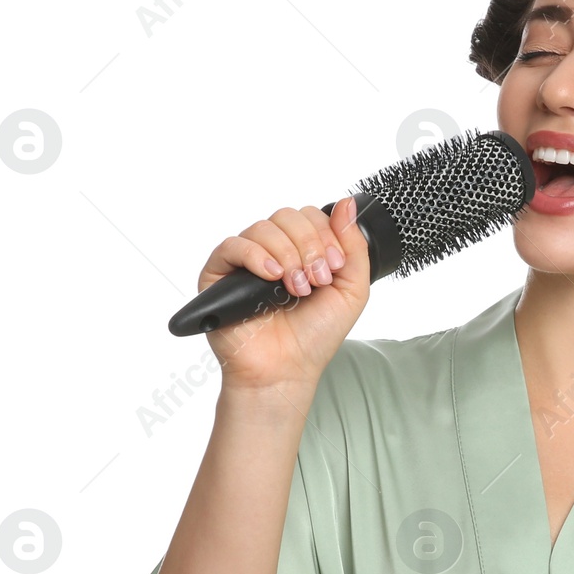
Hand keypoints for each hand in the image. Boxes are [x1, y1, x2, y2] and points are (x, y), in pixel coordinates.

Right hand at [201, 198, 372, 392]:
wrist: (287, 370)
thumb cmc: (315, 334)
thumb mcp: (352, 289)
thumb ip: (354, 247)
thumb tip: (346, 204)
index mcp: (301, 250)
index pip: (311, 215)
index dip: (327, 235)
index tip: (335, 267)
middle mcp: (272, 251)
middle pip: (288, 216)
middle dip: (310, 245)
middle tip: (317, 279)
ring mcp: (245, 261)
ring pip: (264, 228)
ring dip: (288, 255)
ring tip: (296, 288)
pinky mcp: (219, 274)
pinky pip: (233, 245)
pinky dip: (256, 256)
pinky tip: (272, 277)